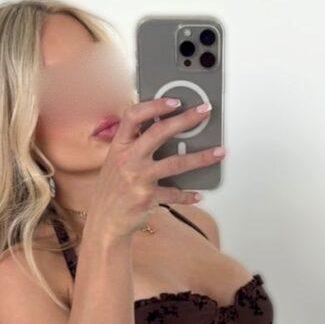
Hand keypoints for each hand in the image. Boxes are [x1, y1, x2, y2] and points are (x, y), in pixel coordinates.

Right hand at [84, 98, 226, 240]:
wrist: (104, 222)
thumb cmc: (113, 191)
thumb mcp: (115, 162)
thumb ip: (135, 147)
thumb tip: (166, 131)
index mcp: (119, 146)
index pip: (134, 116)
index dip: (155, 106)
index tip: (175, 101)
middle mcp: (128, 160)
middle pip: (159, 133)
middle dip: (185, 120)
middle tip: (205, 112)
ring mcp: (138, 179)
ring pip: (176, 163)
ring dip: (201, 157)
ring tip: (219, 152)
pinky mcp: (148, 198)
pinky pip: (175, 194)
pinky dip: (188, 195)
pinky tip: (198, 194)